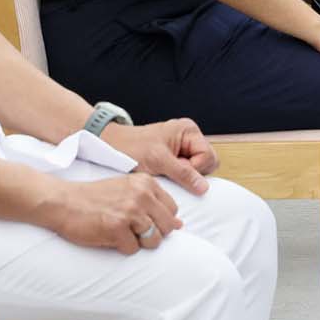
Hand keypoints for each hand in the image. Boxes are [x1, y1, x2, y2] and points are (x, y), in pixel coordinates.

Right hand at [43, 174, 183, 254]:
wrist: (63, 201)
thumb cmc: (95, 197)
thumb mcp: (128, 190)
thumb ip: (154, 203)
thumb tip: (180, 226)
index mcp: (147, 183)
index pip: (172, 210)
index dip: (159, 221)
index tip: (142, 221)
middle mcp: (142, 195)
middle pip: (167, 227)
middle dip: (153, 234)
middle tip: (131, 231)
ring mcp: (130, 211)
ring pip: (153, 240)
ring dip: (138, 243)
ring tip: (120, 233)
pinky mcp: (116, 228)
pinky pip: (132, 249)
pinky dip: (121, 248)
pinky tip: (108, 236)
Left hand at [101, 118, 217, 191]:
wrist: (110, 147)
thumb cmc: (131, 148)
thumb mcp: (158, 160)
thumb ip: (183, 173)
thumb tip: (204, 188)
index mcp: (189, 131)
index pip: (209, 156)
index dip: (195, 168)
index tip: (175, 170)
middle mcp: (189, 138)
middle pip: (207, 163)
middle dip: (191, 173)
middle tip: (170, 172)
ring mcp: (183, 149)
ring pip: (197, 170)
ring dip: (182, 176)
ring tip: (164, 173)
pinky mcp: (175, 160)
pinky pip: (185, 173)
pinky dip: (176, 178)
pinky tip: (162, 174)